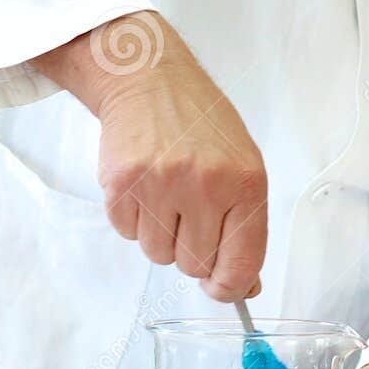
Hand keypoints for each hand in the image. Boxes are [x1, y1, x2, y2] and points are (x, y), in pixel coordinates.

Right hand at [31, 12, 266, 300]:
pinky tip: (144, 184)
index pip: (241, 264)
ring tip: (166, 192)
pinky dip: (134, 219)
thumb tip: (245, 286)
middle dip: (191, 249)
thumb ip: (246, 226)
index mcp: (245, 183)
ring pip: (158, 255)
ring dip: (161, 234)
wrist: (151, 81)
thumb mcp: (241, 166)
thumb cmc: (202, 125)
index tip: (221, 288)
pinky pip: (128, 234)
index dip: (230, 287)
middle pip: (195, 266)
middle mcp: (205, 186)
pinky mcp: (122, 184)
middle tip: (188, 213)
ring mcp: (161, 184)